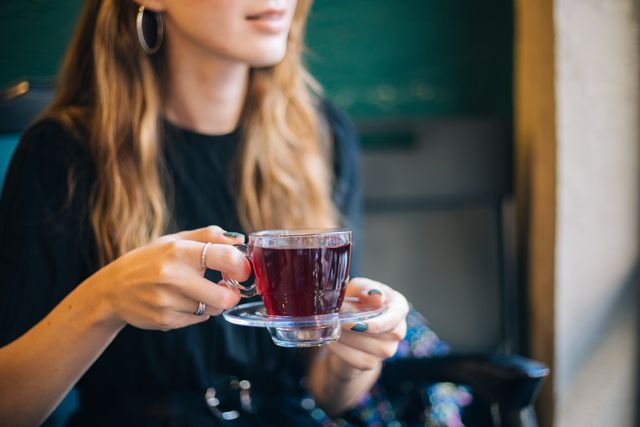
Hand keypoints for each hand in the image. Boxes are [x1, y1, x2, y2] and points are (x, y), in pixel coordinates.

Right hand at [89, 226, 250, 330]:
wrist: (112, 290)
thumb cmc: (149, 260)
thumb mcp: (175, 241)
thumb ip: (209, 236)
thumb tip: (240, 240)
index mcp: (179, 251)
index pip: (226, 258)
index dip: (241, 266)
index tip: (241, 269)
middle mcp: (173, 277)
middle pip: (224, 296)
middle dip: (232, 293)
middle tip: (227, 286)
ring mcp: (168, 302)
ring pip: (213, 309)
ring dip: (213, 301)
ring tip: (197, 290)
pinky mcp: (165, 321)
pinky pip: (199, 318)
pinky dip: (198, 311)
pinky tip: (181, 301)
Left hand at [326, 278, 408, 376]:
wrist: (349, 327)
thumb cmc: (357, 301)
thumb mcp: (357, 289)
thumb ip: (364, 289)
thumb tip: (375, 296)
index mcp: (398, 307)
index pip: (394, 318)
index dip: (376, 323)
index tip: (356, 324)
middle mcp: (398, 331)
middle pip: (376, 333)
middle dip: (351, 326)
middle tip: (332, 318)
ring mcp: (387, 350)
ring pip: (363, 346)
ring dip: (343, 336)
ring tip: (330, 326)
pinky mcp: (372, 363)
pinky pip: (355, 359)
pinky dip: (339, 349)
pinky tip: (330, 340)